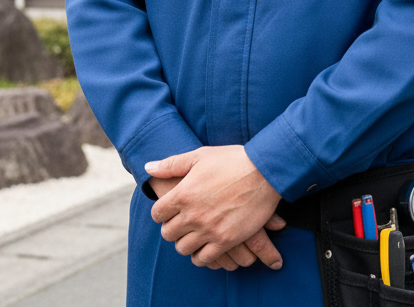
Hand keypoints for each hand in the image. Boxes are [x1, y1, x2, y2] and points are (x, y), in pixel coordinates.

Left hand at [146, 146, 284, 269]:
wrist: (265, 171)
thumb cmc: (232, 160)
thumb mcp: (200, 155)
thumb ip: (172, 164)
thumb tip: (148, 168)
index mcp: (183, 193)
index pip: (157, 213)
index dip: (162, 212)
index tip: (171, 210)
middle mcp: (192, 214)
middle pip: (168, 234)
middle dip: (172, 228)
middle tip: (183, 222)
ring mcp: (208, 229)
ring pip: (183, 248)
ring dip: (186, 242)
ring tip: (194, 234)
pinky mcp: (225, 240)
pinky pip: (203, 258)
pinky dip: (200, 255)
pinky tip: (206, 245)